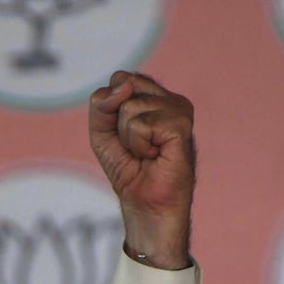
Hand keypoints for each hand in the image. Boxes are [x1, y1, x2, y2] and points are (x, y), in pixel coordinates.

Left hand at [87, 72, 194, 269]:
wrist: (145, 205)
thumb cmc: (128, 170)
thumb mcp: (102, 133)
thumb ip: (101, 104)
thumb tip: (123, 85)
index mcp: (155, 96)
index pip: (119, 78)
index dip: (109, 110)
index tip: (123, 136)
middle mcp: (170, 98)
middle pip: (123, 85)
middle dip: (116, 122)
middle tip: (135, 145)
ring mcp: (179, 109)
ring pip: (130, 107)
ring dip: (128, 138)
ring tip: (146, 152)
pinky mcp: (182, 124)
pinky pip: (140, 124)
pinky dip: (138, 145)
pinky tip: (154, 155)